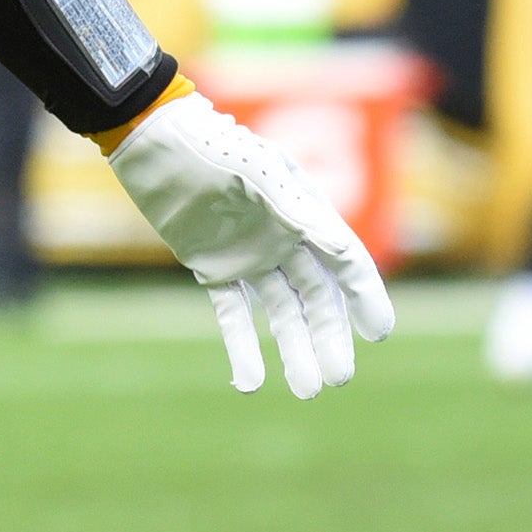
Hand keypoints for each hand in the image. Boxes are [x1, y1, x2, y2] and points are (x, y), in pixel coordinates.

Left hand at [109, 90, 394, 397]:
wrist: (152, 140)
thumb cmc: (210, 146)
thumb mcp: (258, 175)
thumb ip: (298, 212)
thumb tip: (344, 251)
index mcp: (303, 211)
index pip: (344, 260)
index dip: (364, 295)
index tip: (379, 333)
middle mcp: (283, 238)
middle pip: (316, 297)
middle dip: (329, 337)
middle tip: (338, 379)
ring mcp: (249, 255)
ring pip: (281, 312)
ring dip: (294, 350)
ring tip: (306, 390)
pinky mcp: (213, 267)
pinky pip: (234, 313)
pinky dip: (242, 347)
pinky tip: (249, 382)